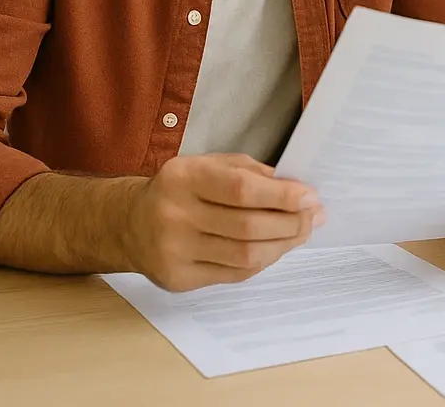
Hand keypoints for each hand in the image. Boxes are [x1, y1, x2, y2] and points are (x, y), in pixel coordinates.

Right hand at [123, 153, 322, 291]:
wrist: (130, 223)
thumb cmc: (183, 189)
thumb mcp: (212, 165)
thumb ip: (253, 174)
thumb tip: (299, 192)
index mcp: (184, 178)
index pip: (241, 190)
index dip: (281, 196)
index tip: (310, 198)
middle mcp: (175, 215)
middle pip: (247, 227)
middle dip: (290, 224)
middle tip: (313, 218)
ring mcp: (174, 251)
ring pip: (244, 256)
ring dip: (282, 246)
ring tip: (300, 234)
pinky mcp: (178, 279)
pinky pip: (234, 274)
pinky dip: (262, 261)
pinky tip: (274, 249)